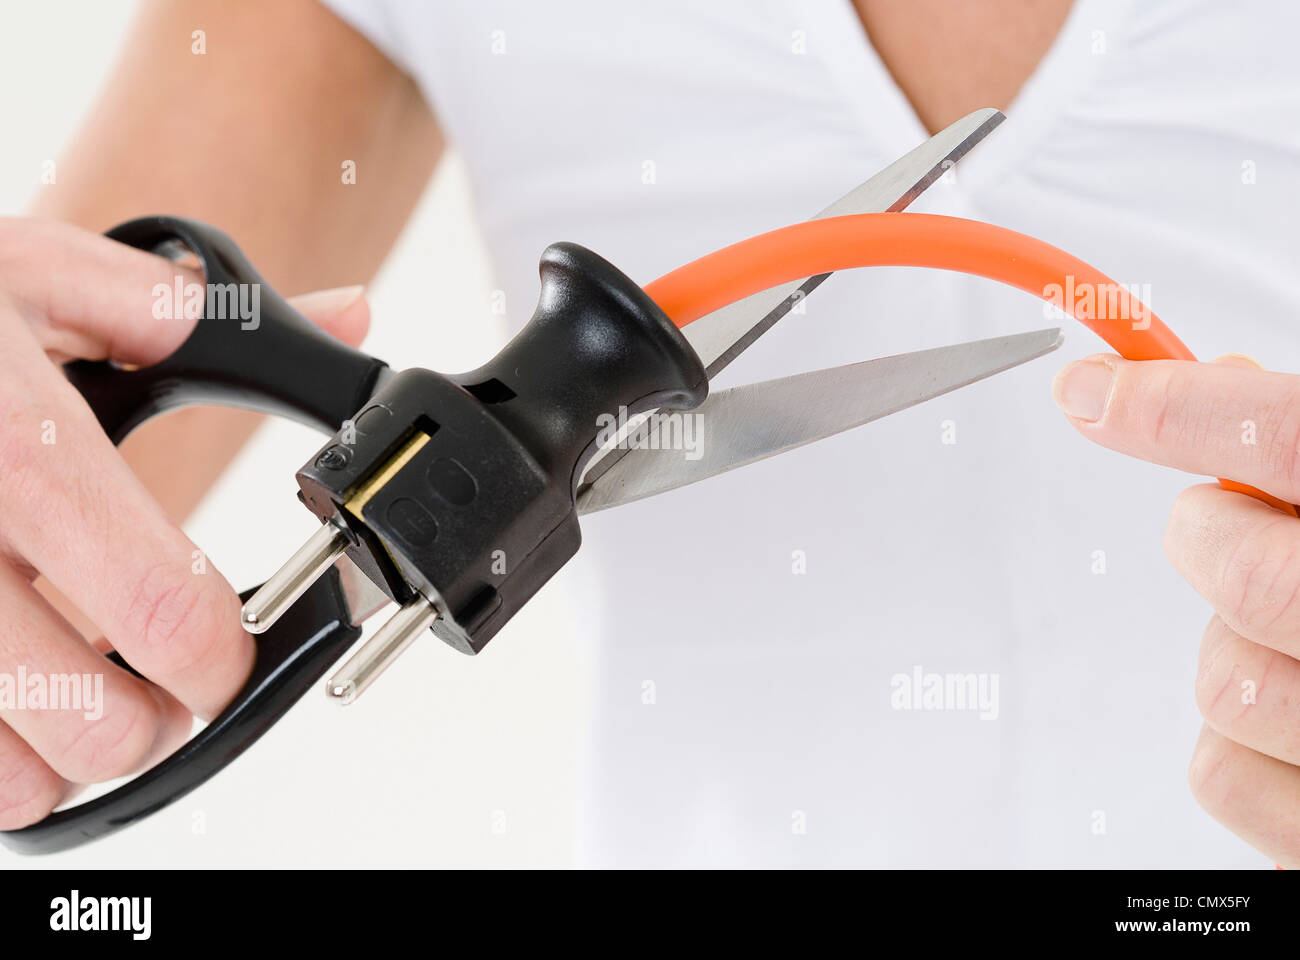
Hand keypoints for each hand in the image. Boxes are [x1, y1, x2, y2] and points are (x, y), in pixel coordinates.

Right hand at [0, 217, 367, 828]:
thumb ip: (176, 307)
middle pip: (92, 723)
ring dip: (66, 760)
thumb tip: (339, 314)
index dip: (221, 661)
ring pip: (7, 776)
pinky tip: (5, 700)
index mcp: (22, 453)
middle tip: (159, 690)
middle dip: (154, 724)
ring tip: (81, 702)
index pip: (163, 606)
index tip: (227, 657)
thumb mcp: (24, 271)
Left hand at [1054, 351, 1299, 865]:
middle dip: (1206, 536)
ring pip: (1220, 680)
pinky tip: (1292, 721)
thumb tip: (1227, 384)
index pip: (1291, 441)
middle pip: (1244, 573)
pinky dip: (1234, 740)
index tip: (1097, 392)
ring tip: (1295, 638)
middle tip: (1224, 524)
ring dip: (1228, 646)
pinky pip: (1219, 771)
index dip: (1177, 408)